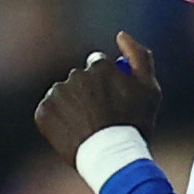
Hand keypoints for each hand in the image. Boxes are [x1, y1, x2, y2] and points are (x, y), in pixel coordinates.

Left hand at [36, 33, 162, 158]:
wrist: (113, 158)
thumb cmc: (136, 124)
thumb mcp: (149, 89)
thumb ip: (139, 57)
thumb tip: (121, 35)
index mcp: (99, 67)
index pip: (98, 65)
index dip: (106, 82)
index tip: (111, 100)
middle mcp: (75, 75)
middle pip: (80, 79)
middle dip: (88, 92)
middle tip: (100, 117)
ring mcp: (57, 94)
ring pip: (64, 94)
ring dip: (73, 105)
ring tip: (87, 127)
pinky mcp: (43, 112)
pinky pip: (50, 111)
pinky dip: (58, 120)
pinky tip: (73, 133)